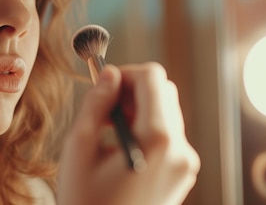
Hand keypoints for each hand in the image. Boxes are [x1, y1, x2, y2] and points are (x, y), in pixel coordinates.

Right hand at [57, 62, 199, 204]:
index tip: (104, 85)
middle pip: (164, 93)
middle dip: (132, 92)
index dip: (126, 73)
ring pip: (166, 113)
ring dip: (139, 110)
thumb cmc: (86, 203)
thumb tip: (109, 74)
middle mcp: (179, 149)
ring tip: (108, 132)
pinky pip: (168, 135)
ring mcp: (185, 164)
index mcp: (157, 140)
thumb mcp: (80, 149)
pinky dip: (147, 130)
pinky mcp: (183, 174)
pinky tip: (121, 149)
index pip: (153, 78)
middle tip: (102, 110)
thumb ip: (96, 104)